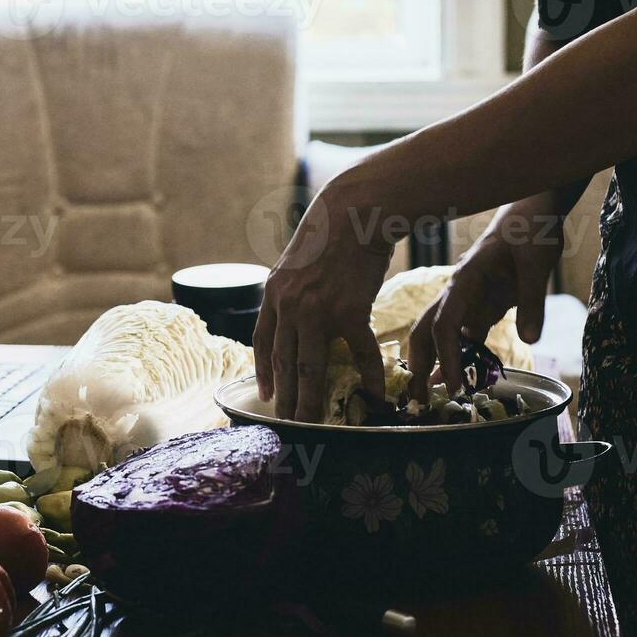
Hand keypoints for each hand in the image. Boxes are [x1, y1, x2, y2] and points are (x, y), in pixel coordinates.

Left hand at [253, 187, 393, 422]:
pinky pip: (360, 355)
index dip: (263, 372)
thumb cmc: (330, 235)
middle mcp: (290, 307)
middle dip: (285, 398)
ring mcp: (319, 311)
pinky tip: (372, 397)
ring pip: (312, 368)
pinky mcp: (351, 312)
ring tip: (314, 425)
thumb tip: (294, 318)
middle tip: (287, 425)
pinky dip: (368, 378)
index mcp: (274, 295)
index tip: (265, 396)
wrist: (355, 212)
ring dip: (312, 401)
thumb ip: (291, 293)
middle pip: (285, 363)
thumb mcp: (296, 264)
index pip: (264, 343)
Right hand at [407, 204, 561, 398]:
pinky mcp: (481, 304)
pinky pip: (462, 334)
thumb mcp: (537, 263)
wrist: (532, 211)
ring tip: (430, 395)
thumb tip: (530, 340)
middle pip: (426, 330)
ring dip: (433, 362)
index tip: (453, 385)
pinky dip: (456, 356)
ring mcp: (468, 299)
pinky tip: (456, 379)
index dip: (446, 356)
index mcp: (465, 280)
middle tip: (418, 398)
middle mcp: (458, 292)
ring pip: (439, 334)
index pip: (445, 323)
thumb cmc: (531, 230)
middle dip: (419, 363)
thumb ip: (532, 301)